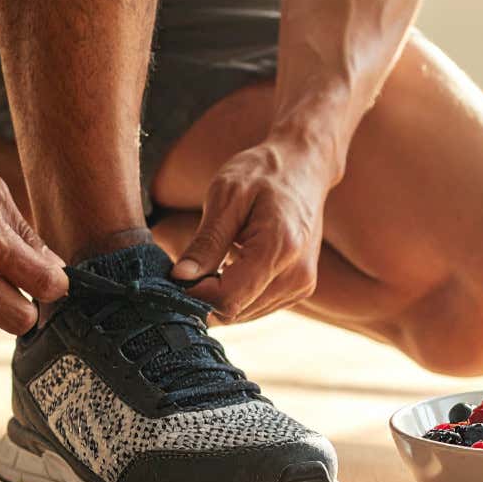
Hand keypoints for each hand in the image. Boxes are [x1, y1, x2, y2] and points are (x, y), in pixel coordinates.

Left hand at [171, 136, 332, 321]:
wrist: (305, 167)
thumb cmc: (264, 173)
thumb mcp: (226, 196)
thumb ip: (206, 242)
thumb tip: (180, 278)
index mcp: (279, 249)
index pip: (229, 298)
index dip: (196, 293)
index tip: (177, 274)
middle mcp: (297, 275)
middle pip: (236, 312)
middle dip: (206, 296)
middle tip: (190, 266)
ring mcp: (302, 286)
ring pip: (244, 314)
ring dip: (221, 297)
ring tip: (214, 262)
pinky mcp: (300, 289)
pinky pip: (257, 307)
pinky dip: (237, 294)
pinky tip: (232, 266)